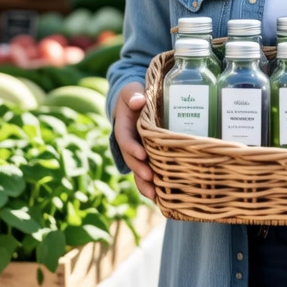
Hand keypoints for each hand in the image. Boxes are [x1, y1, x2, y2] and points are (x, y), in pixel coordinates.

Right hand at [112, 82, 155, 199]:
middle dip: (139, 170)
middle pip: (131, 159)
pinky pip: (148, 171)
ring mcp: (137, 151)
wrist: (137, 100)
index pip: (124, 139)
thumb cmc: (135, 94)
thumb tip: (138, 101)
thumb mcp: (131, 90)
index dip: (132, 147)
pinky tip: (163, 197)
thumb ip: (133, 94)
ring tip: (154, 195)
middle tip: (150, 178)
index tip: (142, 155)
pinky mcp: (147, 156)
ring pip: (138, 170)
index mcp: (123, 127)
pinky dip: (154, 184)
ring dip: (144, 183)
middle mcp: (129, 142)